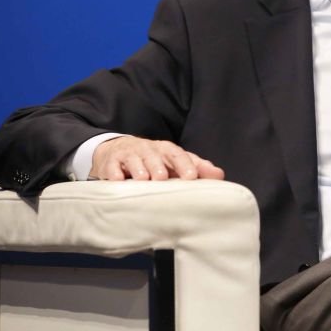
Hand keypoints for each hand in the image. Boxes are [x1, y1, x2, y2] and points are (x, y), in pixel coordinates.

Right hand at [90, 136, 224, 180]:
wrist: (118, 152)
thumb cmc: (153, 161)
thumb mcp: (174, 163)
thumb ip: (197, 168)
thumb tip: (220, 175)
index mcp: (166, 150)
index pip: (178, 154)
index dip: (185, 164)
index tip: (192, 177)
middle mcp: (148, 150)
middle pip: (155, 155)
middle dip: (159, 165)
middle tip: (163, 178)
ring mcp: (129, 155)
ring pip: (134, 159)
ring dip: (139, 169)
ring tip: (144, 180)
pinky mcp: (110, 163)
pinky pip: (111, 167)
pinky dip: (114, 173)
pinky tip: (118, 181)